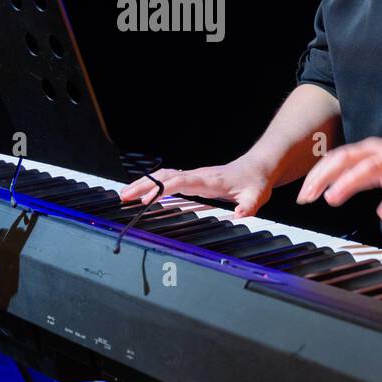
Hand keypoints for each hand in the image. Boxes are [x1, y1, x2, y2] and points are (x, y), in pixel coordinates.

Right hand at [117, 155, 274, 217]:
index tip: (146, 200)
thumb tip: (241, 214)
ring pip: (163, 176)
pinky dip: (153, 185)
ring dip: (144, 184)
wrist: (258, 167)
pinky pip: (168, 180)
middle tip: (123, 196)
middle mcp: (197, 176)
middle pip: (164, 176)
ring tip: (126, 195)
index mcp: (208, 180)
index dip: (162, 190)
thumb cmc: (256, 181)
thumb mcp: (257, 196)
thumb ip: (249, 206)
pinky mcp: (194, 180)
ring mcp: (194, 177)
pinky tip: (144, 194)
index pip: (180, 182)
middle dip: (142, 185)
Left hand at [295, 137, 381, 227]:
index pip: (337, 159)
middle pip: (346, 159)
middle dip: (323, 176)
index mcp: (371, 151)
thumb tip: (332, 188)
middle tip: (308, 196)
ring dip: (348, 182)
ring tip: (332, 198)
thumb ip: (360, 176)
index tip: (302, 195)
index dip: (317, 175)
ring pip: (369, 167)